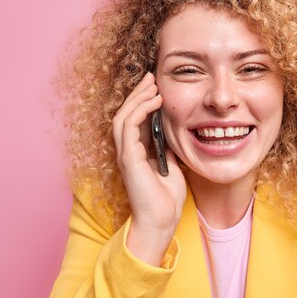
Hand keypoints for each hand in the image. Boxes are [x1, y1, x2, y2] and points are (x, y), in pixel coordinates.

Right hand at [113, 72, 185, 263]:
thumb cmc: (166, 199)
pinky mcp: (128, 158)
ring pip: (124, 116)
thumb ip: (166, 149)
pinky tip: (155, 101)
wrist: (161, 221)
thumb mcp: (171, 166)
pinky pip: (129, 126)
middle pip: (126, 113)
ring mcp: (125, 154)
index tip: (156, 86)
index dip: (143, 101)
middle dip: (138, 93)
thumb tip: (173, 133)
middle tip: (151, 77)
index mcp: (136, 152)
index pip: (135, 120)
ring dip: (138, 98)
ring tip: (153, 84)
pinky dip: (140, 111)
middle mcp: (126, 151)